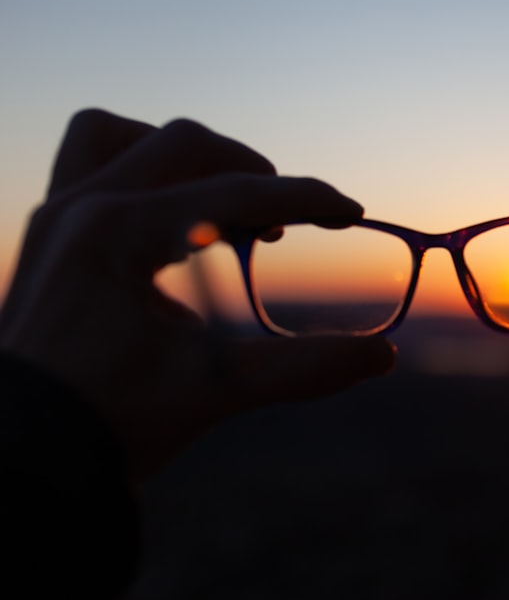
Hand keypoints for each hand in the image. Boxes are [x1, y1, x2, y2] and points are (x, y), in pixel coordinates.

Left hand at [0, 110, 395, 480]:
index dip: (304, 199)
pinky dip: (139, 176)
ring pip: (119, 137)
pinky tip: (168, 224)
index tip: (350, 209)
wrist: (21, 461)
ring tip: (221, 205)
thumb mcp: (215, 390)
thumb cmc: (108, 423)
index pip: (235, 193)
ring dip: (182, 158)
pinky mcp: (46, 237)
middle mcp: (82, 209)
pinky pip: (89, 166)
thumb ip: (305, 368)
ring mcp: (55, 218)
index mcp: (122, 234)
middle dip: (249, 171)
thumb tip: (382, 356)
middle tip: (287, 222)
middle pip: (183, 144)